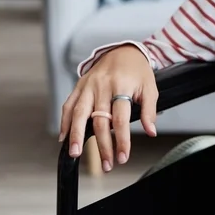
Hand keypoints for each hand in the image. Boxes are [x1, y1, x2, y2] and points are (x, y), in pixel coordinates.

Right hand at [59, 44, 157, 171]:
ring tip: (76, 153)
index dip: (122, 140)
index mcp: (122, 86)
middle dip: (102, 145)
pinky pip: (69, 104)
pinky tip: (64, 137)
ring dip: (76, 135)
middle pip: (100, 120)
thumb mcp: (150, 88)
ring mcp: (88, 85)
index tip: (123, 157)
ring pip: (80, 113)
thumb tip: (151, 131)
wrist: (123, 50)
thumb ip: (149, 110)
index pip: (121, 119)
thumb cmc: (137, 71)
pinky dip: (64, 121)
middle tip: (106, 164)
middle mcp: (102, 86)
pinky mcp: (79, 85)